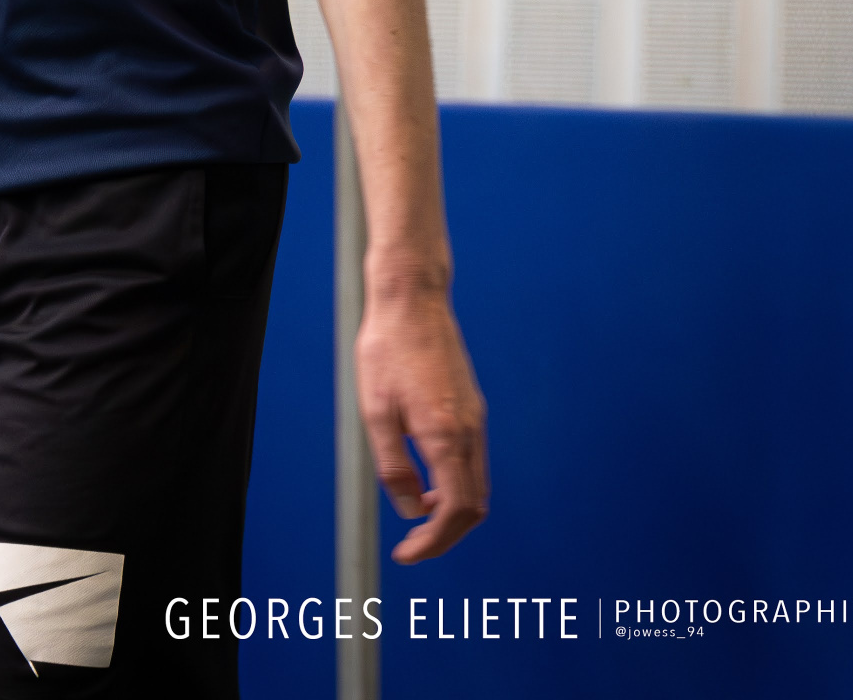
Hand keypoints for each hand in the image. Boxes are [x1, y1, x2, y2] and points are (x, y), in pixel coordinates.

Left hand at [355, 277, 487, 562]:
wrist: (411, 298)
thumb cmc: (386, 348)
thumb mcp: (376, 411)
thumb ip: (393, 466)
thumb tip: (410, 509)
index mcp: (446, 436)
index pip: (456, 512)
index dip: (435, 542)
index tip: (408, 554)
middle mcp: (470, 430)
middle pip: (474, 505)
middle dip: (446, 533)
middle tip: (412, 544)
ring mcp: (474, 417)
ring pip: (477, 483)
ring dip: (452, 507)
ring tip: (415, 510)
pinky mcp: (471, 405)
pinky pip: (472, 459)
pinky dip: (455, 481)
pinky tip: (425, 476)